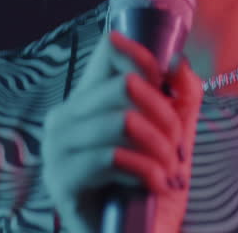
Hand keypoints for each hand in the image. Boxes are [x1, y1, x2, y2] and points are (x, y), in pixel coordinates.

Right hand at [42, 30, 202, 232]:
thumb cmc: (152, 186)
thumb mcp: (175, 133)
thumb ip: (181, 93)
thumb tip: (176, 61)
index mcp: (86, 100)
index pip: (109, 49)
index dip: (145, 59)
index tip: (166, 88)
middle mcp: (64, 118)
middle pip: (124, 85)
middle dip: (165, 117)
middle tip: (176, 147)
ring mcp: (56, 150)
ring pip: (122, 122)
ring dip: (160, 149)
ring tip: (169, 172)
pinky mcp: (62, 181)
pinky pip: (112, 158)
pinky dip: (145, 172)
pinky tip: (154, 187)